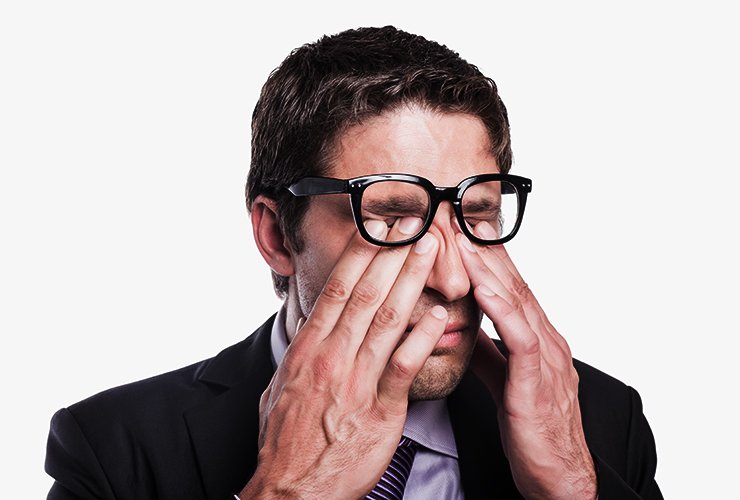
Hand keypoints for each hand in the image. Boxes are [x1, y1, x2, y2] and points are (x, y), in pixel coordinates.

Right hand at [241, 218, 445, 498]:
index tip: (379, 226)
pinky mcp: (378, 411)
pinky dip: (421, 337)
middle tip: (415, 222)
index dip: (360, 253)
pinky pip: (403, 366)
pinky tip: (440, 315)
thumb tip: (312, 327)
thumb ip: (302, 353)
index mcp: (308, 347)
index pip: (337, 288)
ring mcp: (354, 381)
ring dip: (410, 280)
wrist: (291, 490)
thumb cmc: (287, 440)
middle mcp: (330, 356)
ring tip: (431, 251)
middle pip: (365, 293)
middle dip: (392, 253)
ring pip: (386, 319)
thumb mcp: (282, 387)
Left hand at [455, 222, 596, 499]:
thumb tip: (461, 330)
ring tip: (465, 239)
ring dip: (490, 269)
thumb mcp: (502, 381)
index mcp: (534, 338)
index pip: (508, 287)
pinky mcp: (538, 382)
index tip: (460, 229)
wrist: (559, 476)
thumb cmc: (532, 428)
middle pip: (513, 284)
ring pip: (518, 303)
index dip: (485, 256)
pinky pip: (520, 338)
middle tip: (459, 216)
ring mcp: (547, 358)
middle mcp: (545, 339)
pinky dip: (501, 309)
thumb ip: (486, 353)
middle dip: (486, 250)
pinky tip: (482, 288)